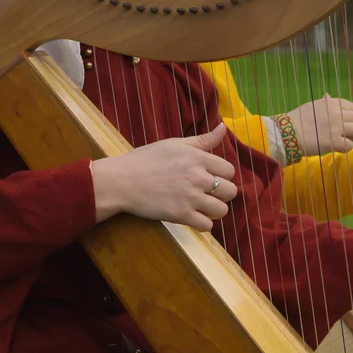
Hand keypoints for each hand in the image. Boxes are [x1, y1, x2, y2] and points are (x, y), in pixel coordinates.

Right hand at [91, 122, 237, 231]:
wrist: (122, 181)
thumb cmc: (146, 159)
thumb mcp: (175, 144)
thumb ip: (203, 139)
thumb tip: (223, 127)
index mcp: (198, 158)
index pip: (229, 170)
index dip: (222, 175)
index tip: (210, 178)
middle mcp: (198, 177)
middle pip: (231, 191)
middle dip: (221, 194)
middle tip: (207, 194)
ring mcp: (190, 197)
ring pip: (221, 210)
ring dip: (214, 210)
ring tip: (202, 207)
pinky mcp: (181, 215)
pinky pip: (207, 226)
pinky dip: (203, 224)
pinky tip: (194, 218)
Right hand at [286, 93, 352, 155]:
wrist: (287, 133)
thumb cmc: (297, 119)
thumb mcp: (311, 106)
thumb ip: (323, 102)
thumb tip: (328, 96)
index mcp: (331, 103)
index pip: (352, 107)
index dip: (350, 116)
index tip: (343, 122)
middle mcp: (337, 113)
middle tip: (345, 133)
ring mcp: (337, 127)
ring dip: (351, 137)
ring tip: (341, 141)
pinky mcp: (334, 142)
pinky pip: (350, 145)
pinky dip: (345, 148)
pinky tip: (337, 148)